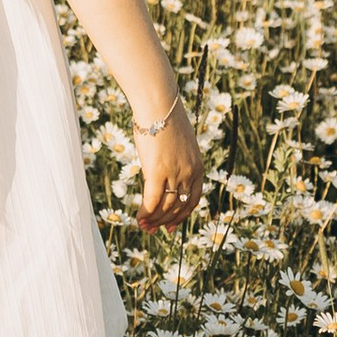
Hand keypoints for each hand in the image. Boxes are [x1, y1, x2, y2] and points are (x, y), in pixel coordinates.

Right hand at [136, 106, 203, 231]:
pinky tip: (139, 218)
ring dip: (154, 220)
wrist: (159, 107)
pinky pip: (151, 200)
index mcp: (197, 167)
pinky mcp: (157, 172)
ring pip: (165, 206)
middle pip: (178, 206)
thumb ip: (174, 164)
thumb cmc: (164, 121)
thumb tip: (160, 178)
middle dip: (164, 221)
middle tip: (152, 230)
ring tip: (144, 226)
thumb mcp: (177, 146)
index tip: (171, 226)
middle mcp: (189, 173)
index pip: (193, 200)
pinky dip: (145, 212)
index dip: (182, 216)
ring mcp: (175, 174)